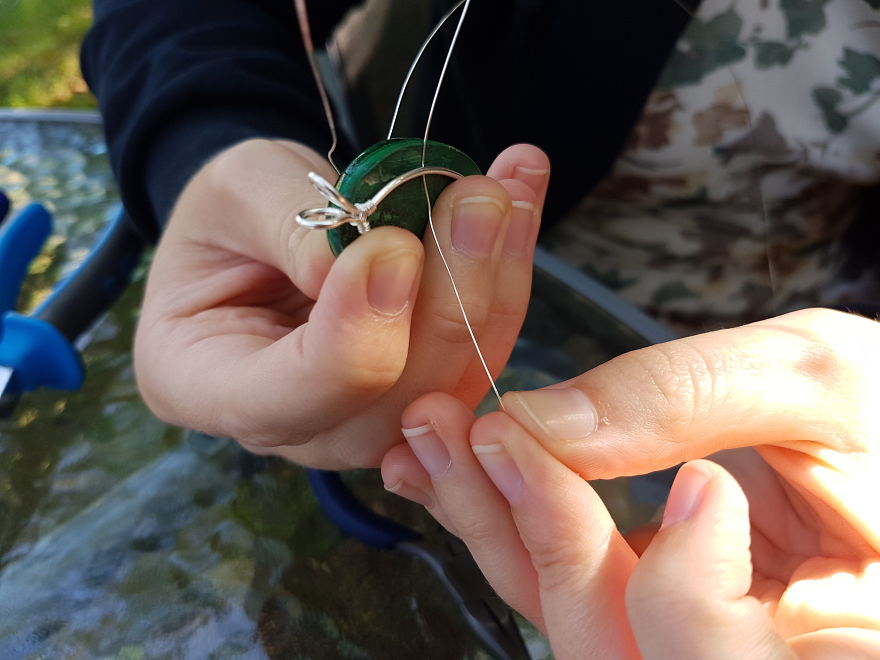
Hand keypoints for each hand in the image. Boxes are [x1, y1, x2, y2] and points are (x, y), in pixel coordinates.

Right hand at [134, 139, 548, 468]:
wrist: (261, 237)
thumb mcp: (234, 189)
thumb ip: (287, 221)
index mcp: (206, 385)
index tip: (391, 244)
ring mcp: (365, 422)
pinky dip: (505, 275)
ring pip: (450, 381)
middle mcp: (294, 427)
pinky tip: (520, 198)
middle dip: (448, 297)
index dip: (352, 332)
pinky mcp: (422, 394)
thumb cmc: (230, 217)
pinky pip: (477, 351)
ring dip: (493, 279)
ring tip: (510, 189)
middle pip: (388, 399)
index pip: (289, 396)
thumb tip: (370, 262)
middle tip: (481, 198)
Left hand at [383, 308, 879, 656]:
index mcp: (838, 643)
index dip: (623, 561)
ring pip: (570, 621)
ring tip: (437, 437)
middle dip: (517, 530)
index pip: (711, 655)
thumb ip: (685, 399)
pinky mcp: (655, 608)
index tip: (553, 441)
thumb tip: (542, 420)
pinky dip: (511, 524)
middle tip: (455, 430)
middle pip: (607, 643)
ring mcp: (694, 643)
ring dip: (494, 526)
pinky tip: (470, 465)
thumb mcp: (812, 380)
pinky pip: (568, 587)